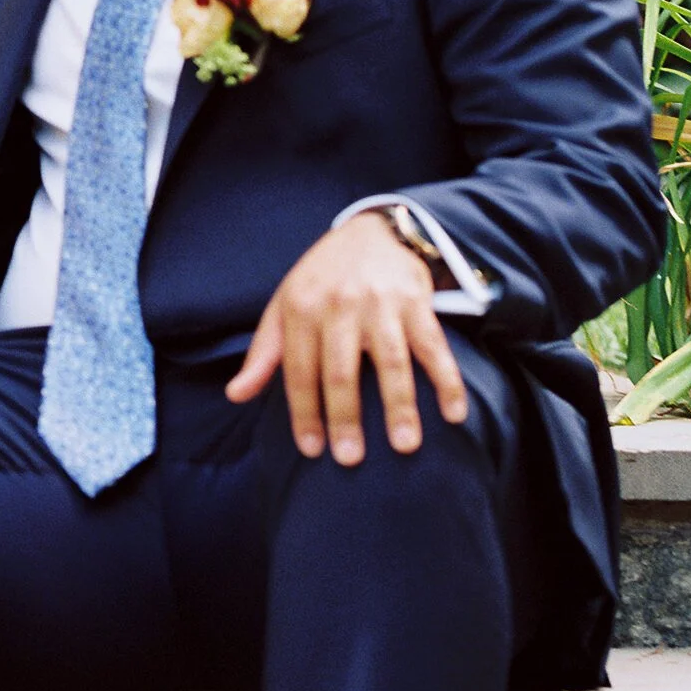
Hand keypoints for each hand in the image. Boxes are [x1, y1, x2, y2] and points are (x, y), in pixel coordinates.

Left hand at [226, 213, 468, 464]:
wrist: (370, 231)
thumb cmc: (320, 280)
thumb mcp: (284, 306)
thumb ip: (264, 353)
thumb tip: (236, 395)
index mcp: (301, 309)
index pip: (298, 370)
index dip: (303, 412)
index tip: (311, 450)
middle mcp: (339, 306)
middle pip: (341, 372)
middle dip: (345, 418)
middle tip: (351, 460)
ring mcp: (381, 304)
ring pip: (391, 362)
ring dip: (399, 406)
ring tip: (404, 446)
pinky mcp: (417, 301)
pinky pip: (434, 346)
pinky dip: (447, 380)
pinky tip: (455, 413)